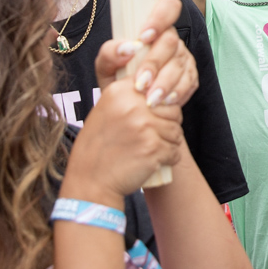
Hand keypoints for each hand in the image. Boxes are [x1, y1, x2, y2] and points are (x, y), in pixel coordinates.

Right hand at [64, 79, 183, 205]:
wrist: (90, 181)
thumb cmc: (98, 147)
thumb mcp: (105, 111)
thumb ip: (129, 98)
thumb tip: (158, 91)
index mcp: (120, 92)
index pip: (157, 88)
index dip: (158, 104)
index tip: (149, 116)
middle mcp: (134, 106)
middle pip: (173, 110)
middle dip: (167, 124)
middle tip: (151, 137)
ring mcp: (145, 127)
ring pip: (176, 131)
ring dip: (168, 143)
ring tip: (150, 150)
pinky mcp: (154, 148)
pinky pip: (175, 151)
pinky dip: (168, 159)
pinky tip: (153, 161)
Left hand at [95, 0, 198, 108]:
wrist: (125, 103)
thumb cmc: (116, 77)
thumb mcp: (105, 66)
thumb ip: (110, 53)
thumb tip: (128, 48)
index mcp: (151, 26)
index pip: (167, 6)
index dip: (160, 18)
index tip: (144, 37)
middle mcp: (170, 39)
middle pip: (170, 41)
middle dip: (155, 63)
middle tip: (140, 83)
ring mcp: (183, 57)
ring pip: (180, 63)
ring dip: (165, 83)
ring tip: (150, 100)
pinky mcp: (190, 76)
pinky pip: (189, 81)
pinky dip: (177, 93)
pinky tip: (165, 102)